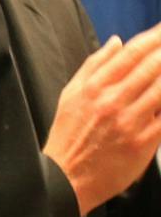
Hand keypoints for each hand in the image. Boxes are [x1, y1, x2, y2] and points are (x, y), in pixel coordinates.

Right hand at [43, 24, 160, 214]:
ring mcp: (130, 121)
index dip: (154, 37)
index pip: (131, 54)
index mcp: (93, 87)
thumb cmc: (68, 136)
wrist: (65, 178)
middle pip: (152, 66)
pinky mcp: (144, 142)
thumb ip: (94, 66)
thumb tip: (117, 42)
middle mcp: (112, 101)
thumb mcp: (70, 95)